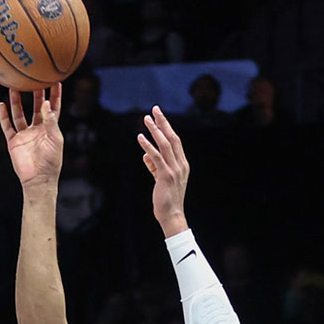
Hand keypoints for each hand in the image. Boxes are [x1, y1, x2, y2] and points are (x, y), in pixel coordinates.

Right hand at [0, 85, 63, 187]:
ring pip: (19, 114)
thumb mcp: (55, 139)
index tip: (56, 81)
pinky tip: (1, 105)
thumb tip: (46, 103)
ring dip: (17, 101)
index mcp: (50, 129)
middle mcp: (37, 129)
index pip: (53, 108)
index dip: (55, 95)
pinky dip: (3, 116)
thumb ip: (50, 121)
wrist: (38, 179)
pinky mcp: (14, 141)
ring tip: (14, 87)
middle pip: (35, 107)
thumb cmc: (51, 162)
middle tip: (33, 79)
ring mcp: (25, 135)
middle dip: (35, 94)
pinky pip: (7, 126)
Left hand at [136, 105, 188, 235]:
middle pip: (172, 137)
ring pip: (165, 144)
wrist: (171, 215)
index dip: (167, 127)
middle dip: (163, 122)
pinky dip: (148, 146)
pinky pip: (156, 157)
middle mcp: (181, 164)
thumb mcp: (160, 179)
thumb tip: (145, 156)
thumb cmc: (166, 199)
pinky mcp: (166, 175)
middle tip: (155, 109)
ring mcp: (174, 169)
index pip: (175, 141)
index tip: (159, 116)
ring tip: (146, 119)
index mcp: (182, 164)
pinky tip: (140, 137)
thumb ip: (154, 167)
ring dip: (155, 130)